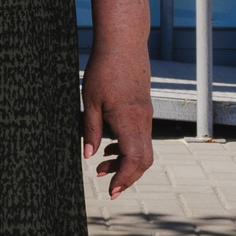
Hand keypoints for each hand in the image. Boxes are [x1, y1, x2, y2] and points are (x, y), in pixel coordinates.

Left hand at [82, 40, 155, 198]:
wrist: (124, 44)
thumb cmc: (104, 69)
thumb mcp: (90, 101)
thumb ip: (91, 130)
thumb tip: (89, 156)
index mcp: (129, 121)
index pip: (134, 159)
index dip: (124, 178)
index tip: (112, 191)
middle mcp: (143, 121)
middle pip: (144, 160)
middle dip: (128, 177)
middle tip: (110, 189)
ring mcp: (146, 115)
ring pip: (143, 149)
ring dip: (126, 163)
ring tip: (102, 169)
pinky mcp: (143, 109)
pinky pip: (141, 137)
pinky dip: (128, 148)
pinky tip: (109, 148)